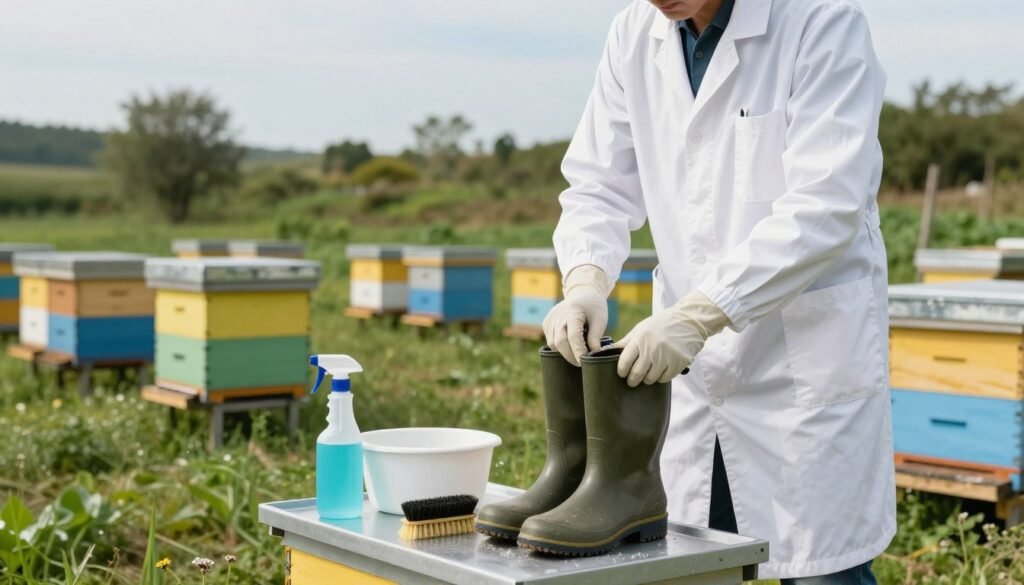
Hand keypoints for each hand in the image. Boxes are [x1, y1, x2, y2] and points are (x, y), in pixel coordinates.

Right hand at [543, 265, 610, 365]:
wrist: (583, 293)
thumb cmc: (593, 307)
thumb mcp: (600, 319)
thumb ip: (596, 336)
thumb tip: (593, 355)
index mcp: (573, 312)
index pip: (573, 336)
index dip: (578, 351)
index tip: (584, 363)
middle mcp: (558, 315)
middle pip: (560, 342)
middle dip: (570, 356)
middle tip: (581, 364)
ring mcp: (550, 318)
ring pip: (553, 343)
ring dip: (564, 352)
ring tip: (577, 351)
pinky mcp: (546, 323)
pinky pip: (550, 340)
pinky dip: (559, 346)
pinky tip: (569, 344)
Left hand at [614, 290, 729, 386]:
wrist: (689, 321)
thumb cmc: (662, 324)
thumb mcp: (642, 328)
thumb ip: (627, 341)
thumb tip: (610, 351)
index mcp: (640, 339)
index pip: (624, 362)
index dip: (621, 371)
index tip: (622, 373)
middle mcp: (651, 349)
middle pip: (636, 374)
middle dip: (632, 380)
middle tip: (632, 380)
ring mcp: (665, 357)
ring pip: (650, 379)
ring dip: (647, 379)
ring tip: (648, 373)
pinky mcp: (678, 363)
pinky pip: (664, 379)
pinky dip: (661, 377)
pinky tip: (661, 370)